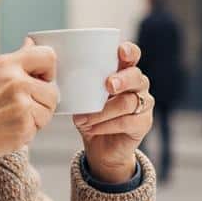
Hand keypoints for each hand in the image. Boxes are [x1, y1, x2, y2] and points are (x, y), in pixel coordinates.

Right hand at [0, 38, 58, 181]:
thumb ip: (12, 62)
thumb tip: (31, 44)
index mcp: (4, 64)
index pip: (48, 56)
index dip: (48, 70)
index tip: (40, 80)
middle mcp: (15, 81)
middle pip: (52, 90)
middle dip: (41, 102)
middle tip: (18, 108)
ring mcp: (21, 104)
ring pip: (48, 111)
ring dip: (35, 119)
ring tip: (9, 119)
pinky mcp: (23, 126)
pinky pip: (38, 128)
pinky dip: (27, 132)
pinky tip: (6, 130)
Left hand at [73, 42, 153, 184]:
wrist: (100, 149)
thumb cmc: (90, 115)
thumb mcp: (81, 97)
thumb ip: (78, 83)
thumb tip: (57, 74)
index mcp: (123, 71)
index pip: (132, 55)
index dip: (129, 51)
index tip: (121, 51)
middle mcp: (138, 85)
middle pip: (136, 77)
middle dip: (122, 79)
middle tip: (108, 85)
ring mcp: (144, 105)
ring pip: (128, 102)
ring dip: (103, 111)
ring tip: (82, 119)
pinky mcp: (143, 124)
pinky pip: (127, 122)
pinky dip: (106, 125)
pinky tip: (92, 128)